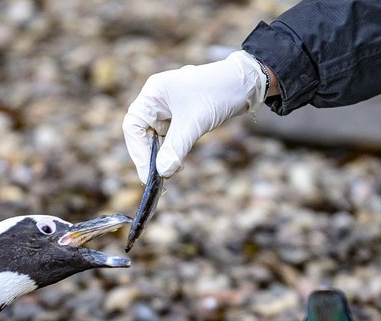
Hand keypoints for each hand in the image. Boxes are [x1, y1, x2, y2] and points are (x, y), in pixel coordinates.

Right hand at [123, 50, 271, 183]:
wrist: (246, 83)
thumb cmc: (218, 92)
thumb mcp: (195, 123)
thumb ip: (176, 148)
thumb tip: (162, 172)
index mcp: (153, 93)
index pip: (133, 126)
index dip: (138, 152)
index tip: (148, 173)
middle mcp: (157, 99)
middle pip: (142, 133)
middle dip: (149, 156)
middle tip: (159, 178)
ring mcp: (168, 107)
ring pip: (156, 138)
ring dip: (162, 156)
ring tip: (171, 172)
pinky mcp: (181, 115)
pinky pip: (169, 137)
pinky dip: (172, 151)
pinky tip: (178, 163)